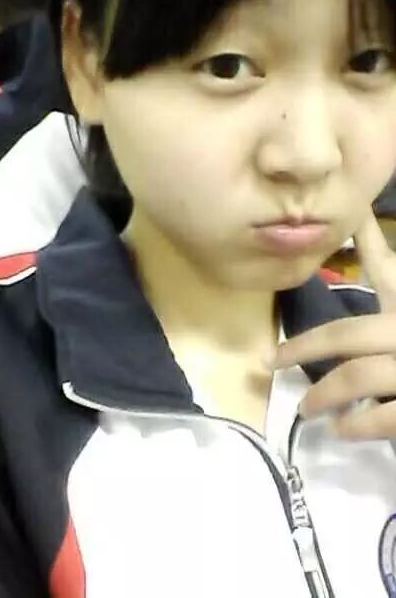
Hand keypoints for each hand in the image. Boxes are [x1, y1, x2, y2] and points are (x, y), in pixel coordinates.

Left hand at [275, 210, 395, 439]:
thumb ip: (392, 289)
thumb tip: (363, 267)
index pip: (383, 267)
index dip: (361, 241)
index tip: (334, 226)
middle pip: (346, 333)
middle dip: (302, 348)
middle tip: (273, 361)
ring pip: (357, 376)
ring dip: (323, 395)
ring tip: (305, 410)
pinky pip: (387, 416)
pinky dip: (359, 425)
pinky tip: (343, 430)